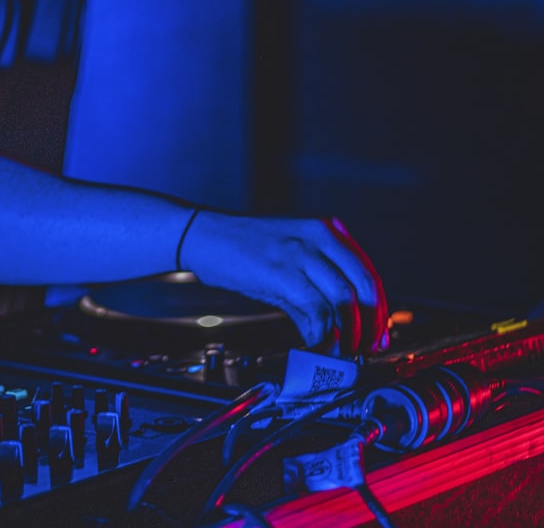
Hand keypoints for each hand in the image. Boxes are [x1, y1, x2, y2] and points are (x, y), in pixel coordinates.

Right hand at [179, 212, 387, 354]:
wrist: (203, 235)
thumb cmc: (243, 248)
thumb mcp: (289, 258)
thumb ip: (316, 285)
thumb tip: (339, 324)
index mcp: (328, 230)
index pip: (368, 274)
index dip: (379, 310)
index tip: (378, 334)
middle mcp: (320, 237)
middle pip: (363, 287)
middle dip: (369, 325)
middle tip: (365, 349)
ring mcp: (300, 253)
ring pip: (343, 300)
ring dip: (346, 334)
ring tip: (340, 352)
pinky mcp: (281, 272)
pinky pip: (315, 309)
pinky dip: (321, 333)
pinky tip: (317, 345)